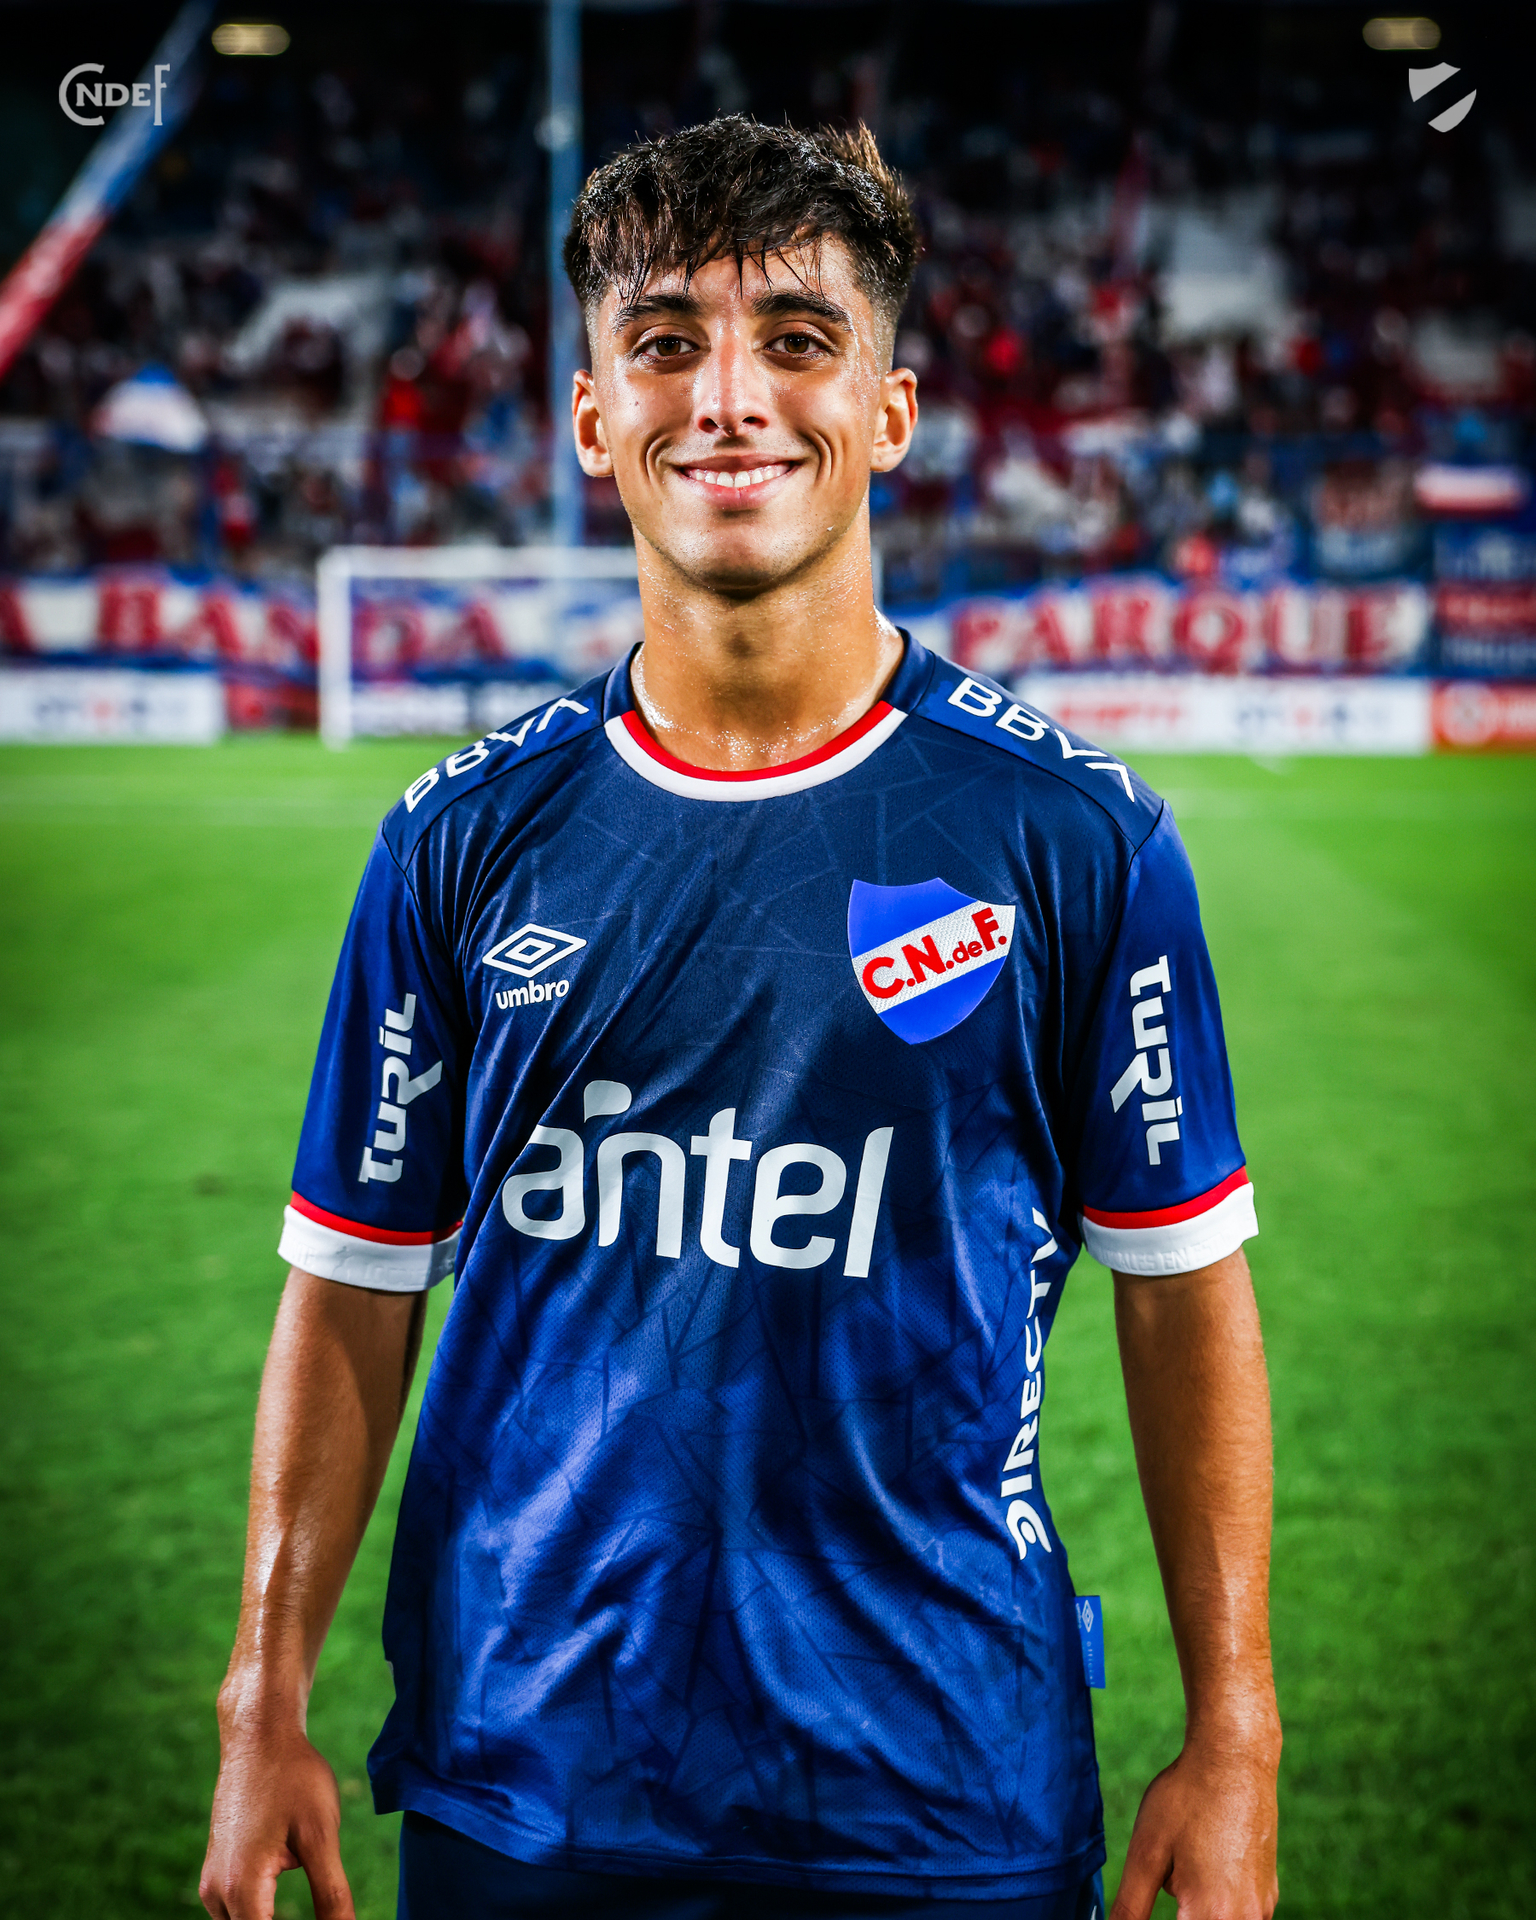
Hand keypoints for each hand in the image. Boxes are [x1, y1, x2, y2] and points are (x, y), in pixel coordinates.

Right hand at [200, 1720, 355, 1919]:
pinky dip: (262, 1916)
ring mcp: (213, 1883)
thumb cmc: (294, 1778)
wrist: (259, 1736)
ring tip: (318, 1910)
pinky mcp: (218, 1873)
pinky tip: (290, 1898)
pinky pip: (237, 1912)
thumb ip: (332, 1895)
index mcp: (242, 1890)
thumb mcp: (321, 1836)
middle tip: (329, 1914)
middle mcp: (218, 1894)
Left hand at [1109, 1732, 1278, 1919]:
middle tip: (1174, 1866)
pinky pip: (1236, 1910)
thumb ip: (1130, 1906)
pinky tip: (1206, 1853)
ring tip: (1189, 1856)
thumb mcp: (1147, 1852)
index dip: (1165, 1909)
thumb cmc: (1187, 1799)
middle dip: (1181, 1908)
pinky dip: (1216, 1895)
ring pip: (1215, 1918)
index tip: (1163, 1879)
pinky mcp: (1269, 1894)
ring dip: (1196, 1905)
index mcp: (1210, 1916)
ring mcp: (1262, 1909)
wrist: (1234, 1758)